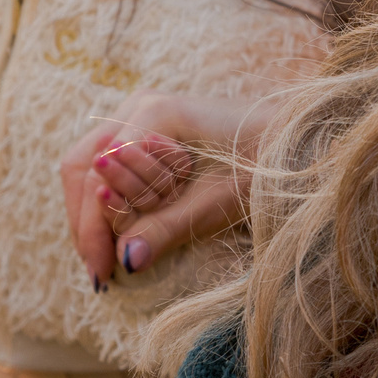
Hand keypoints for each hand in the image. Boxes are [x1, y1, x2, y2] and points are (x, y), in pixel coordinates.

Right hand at [59, 92, 263, 287]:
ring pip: (90, 164)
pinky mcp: (149, 129)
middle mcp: (139, 106)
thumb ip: (165, 228)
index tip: (101, 271)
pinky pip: (110, 164)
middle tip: (98, 268)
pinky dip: (110, 199)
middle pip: (82, 165)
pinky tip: (119, 231)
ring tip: (105, 256)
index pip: (96, 175)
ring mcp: (142, 113)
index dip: (93, 227)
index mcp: (154, 114)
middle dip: (86, 221)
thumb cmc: (264, 164)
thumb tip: (126, 261)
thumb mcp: (216, 203)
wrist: (295, 141)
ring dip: (93, 212)